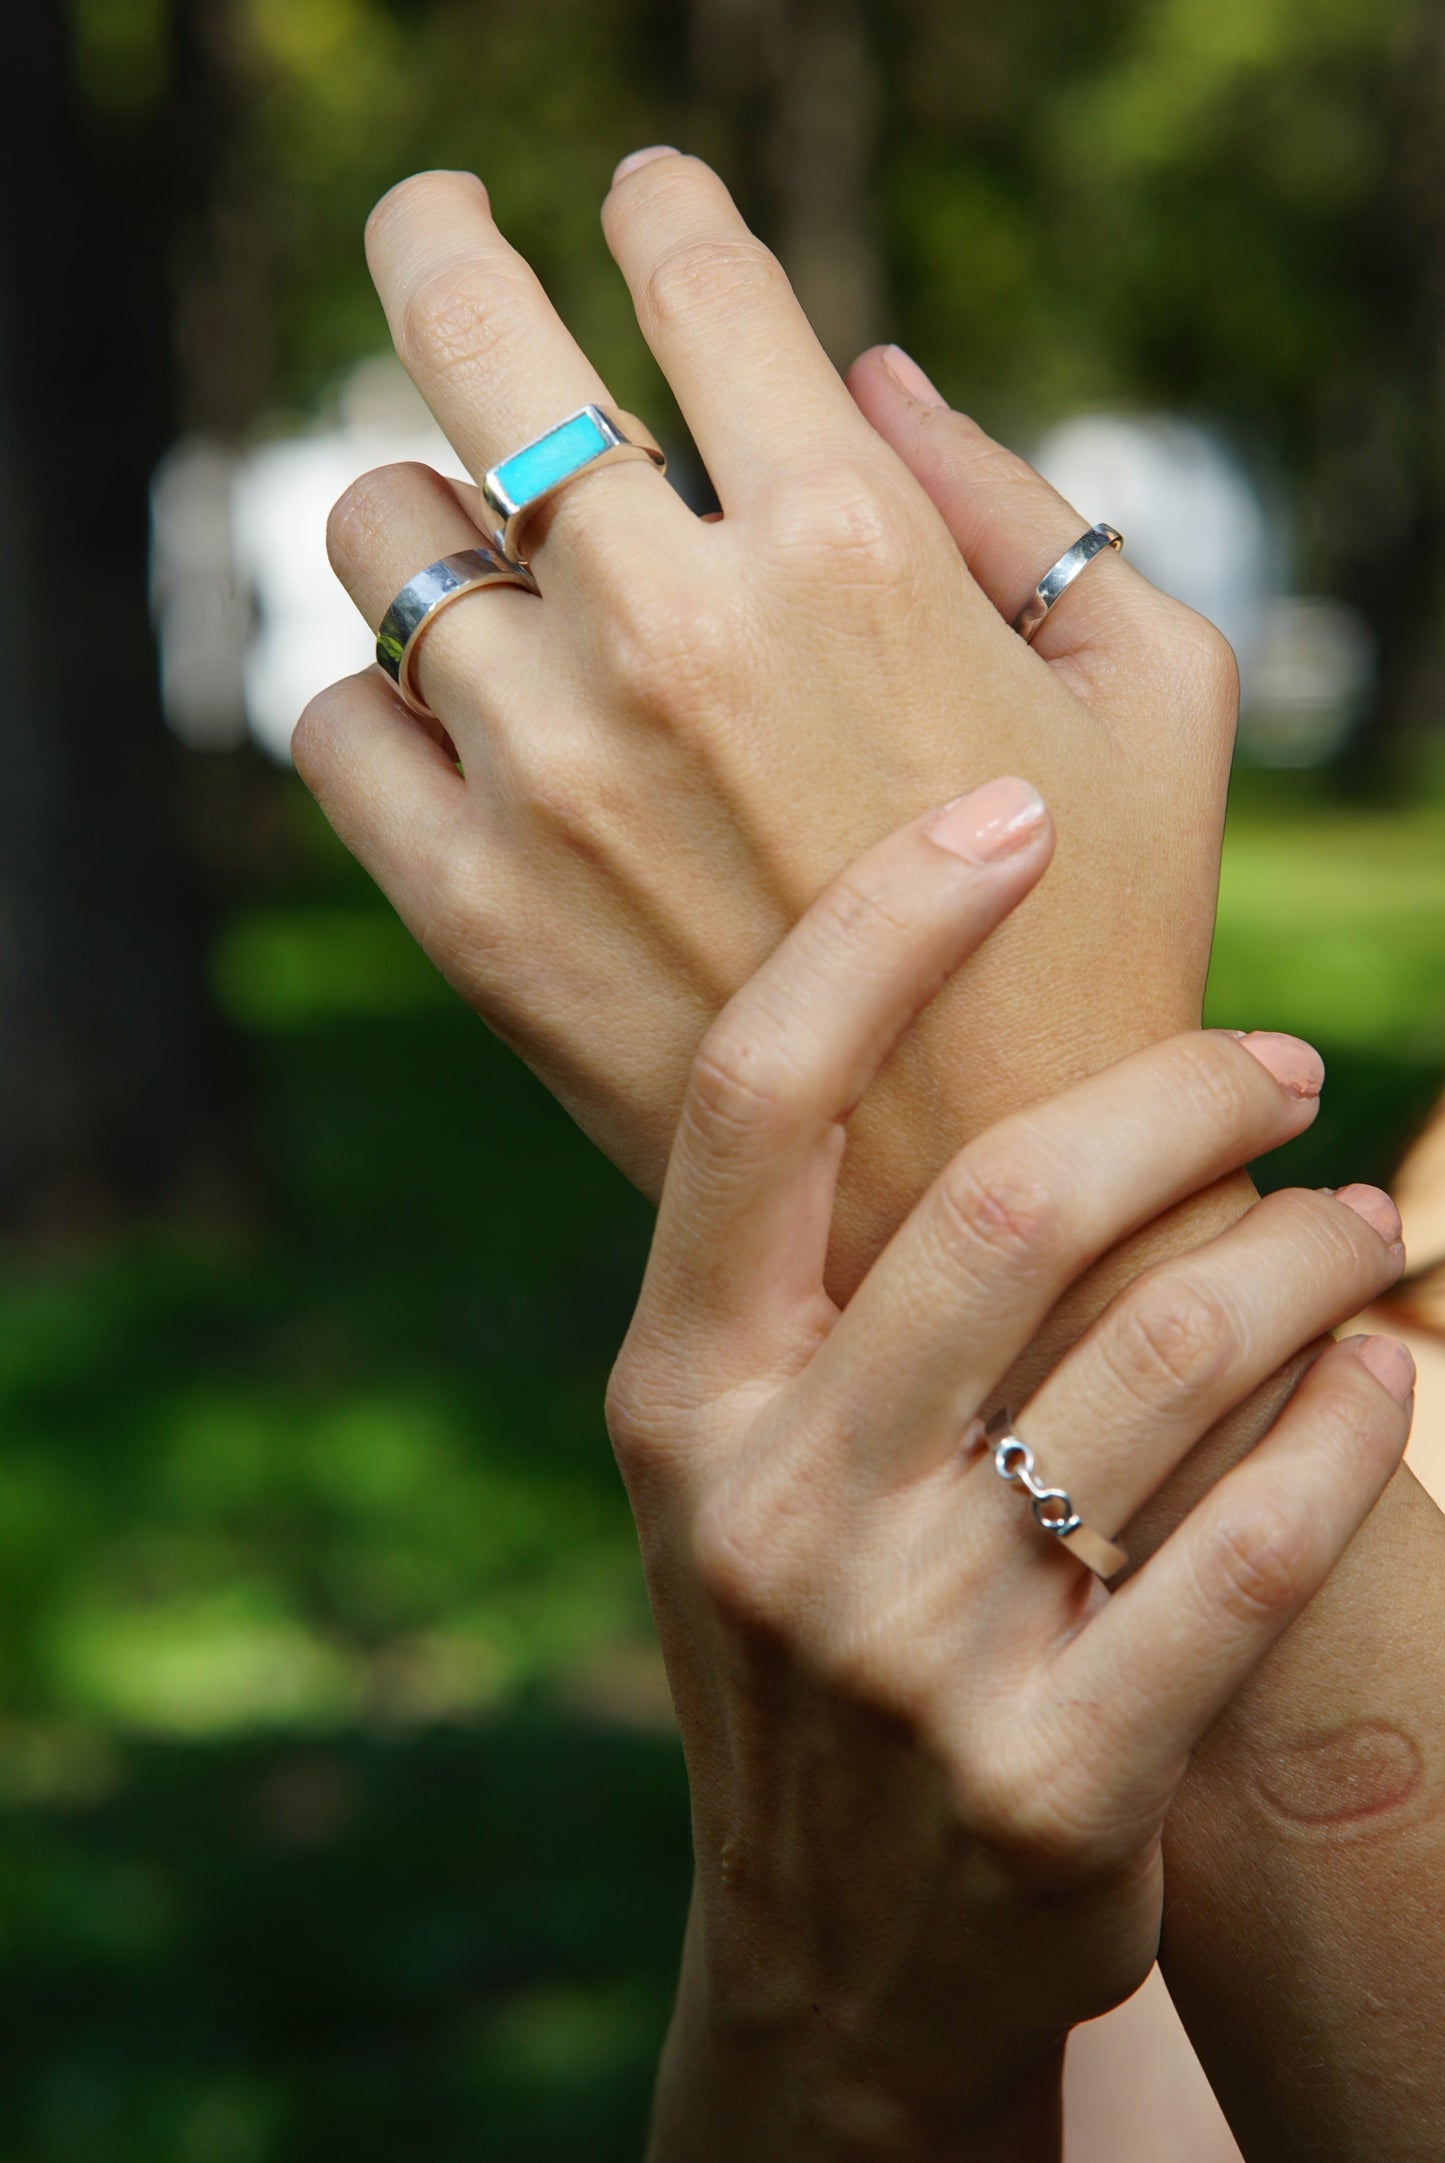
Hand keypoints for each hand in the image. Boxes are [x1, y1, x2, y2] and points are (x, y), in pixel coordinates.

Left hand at [297, 152, 1237, 1287]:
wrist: (989, 1205)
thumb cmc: (1108, 936)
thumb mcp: (1155, 691)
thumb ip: (1019, 495)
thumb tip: (865, 371)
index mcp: (848, 544)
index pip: (694, 276)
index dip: (656, 201)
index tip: (639, 197)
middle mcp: (670, 633)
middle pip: (476, 336)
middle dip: (440, 240)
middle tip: (432, 220)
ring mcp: (550, 776)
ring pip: (380, 535)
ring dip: (425, 513)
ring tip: (482, 549)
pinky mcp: (472, 914)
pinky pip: (333, 730)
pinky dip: (375, 703)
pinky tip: (453, 722)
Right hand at [618, 786, 1411, 2160]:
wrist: (830, 1958)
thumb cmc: (808, 1635)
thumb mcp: (743, 1463)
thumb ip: (823, 1286)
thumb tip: (985, 1035)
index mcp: (677, 1399)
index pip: (753, 1106)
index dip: (880, 933)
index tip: (1008, 818)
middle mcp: (770, 1509)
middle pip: (1003, 1203)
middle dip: (1179, 1093)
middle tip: (1280, 1065)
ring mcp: (905, 1655)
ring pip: (1168, 1357)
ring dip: (1302, 1253)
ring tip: (1345, 1227)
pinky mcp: (1056, 1781)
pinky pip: (1255, 1543)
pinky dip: (1348, 1424)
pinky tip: (1380, 1372)